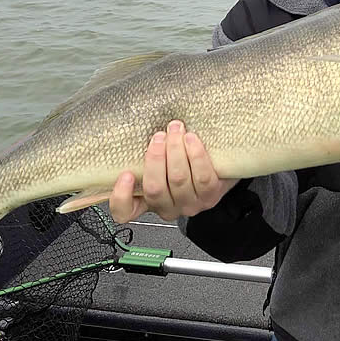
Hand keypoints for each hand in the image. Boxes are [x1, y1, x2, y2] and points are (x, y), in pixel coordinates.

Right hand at [109, 120, 238, 223]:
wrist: (218, 165)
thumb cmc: (183, 159)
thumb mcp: (160, 159)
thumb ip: (147, 154)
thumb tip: (135, 128)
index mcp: (146, 201)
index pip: (125, 212)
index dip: (121, 197)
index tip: (126, 174)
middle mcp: (167, 207)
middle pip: (155, 188)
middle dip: (156, 158)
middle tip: (159, 136)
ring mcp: (189, 204)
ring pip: (179, 180)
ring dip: (176, 150)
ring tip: (176, 130)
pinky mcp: (210, 196)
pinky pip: (202, 177)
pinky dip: (196, 155)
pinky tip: (192, 139)